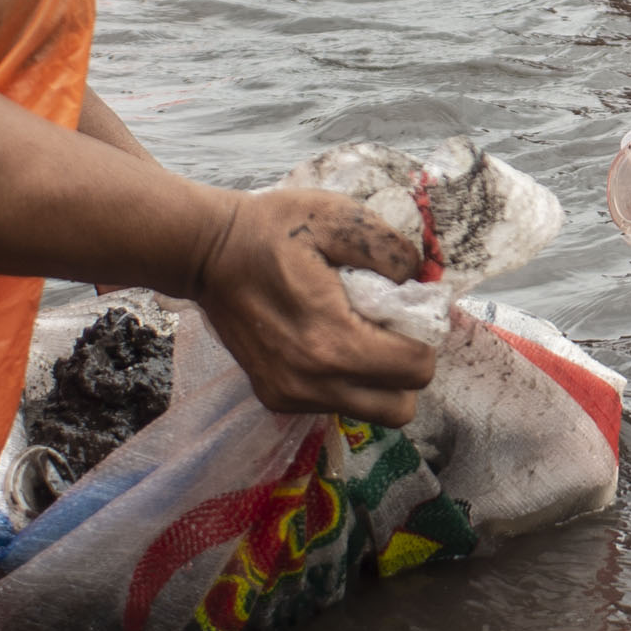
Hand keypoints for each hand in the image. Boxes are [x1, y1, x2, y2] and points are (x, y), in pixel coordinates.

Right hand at [191, 184, 437, 423]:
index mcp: (334, 341)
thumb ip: (390, 249)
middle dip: (407, 369)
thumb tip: (423, 280)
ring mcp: (290, 395)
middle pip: (401, 406)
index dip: (425, 338)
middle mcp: (313, 382)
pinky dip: (346, 382)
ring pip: (370, 412)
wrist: (205, 252)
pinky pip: (335, 405)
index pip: (416, 369)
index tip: (409, 311)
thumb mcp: (337, 218)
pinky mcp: (274, 397)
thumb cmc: (272, 229)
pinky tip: (329, 342)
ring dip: (379, 382)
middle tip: (392, 330)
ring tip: (362, 336)